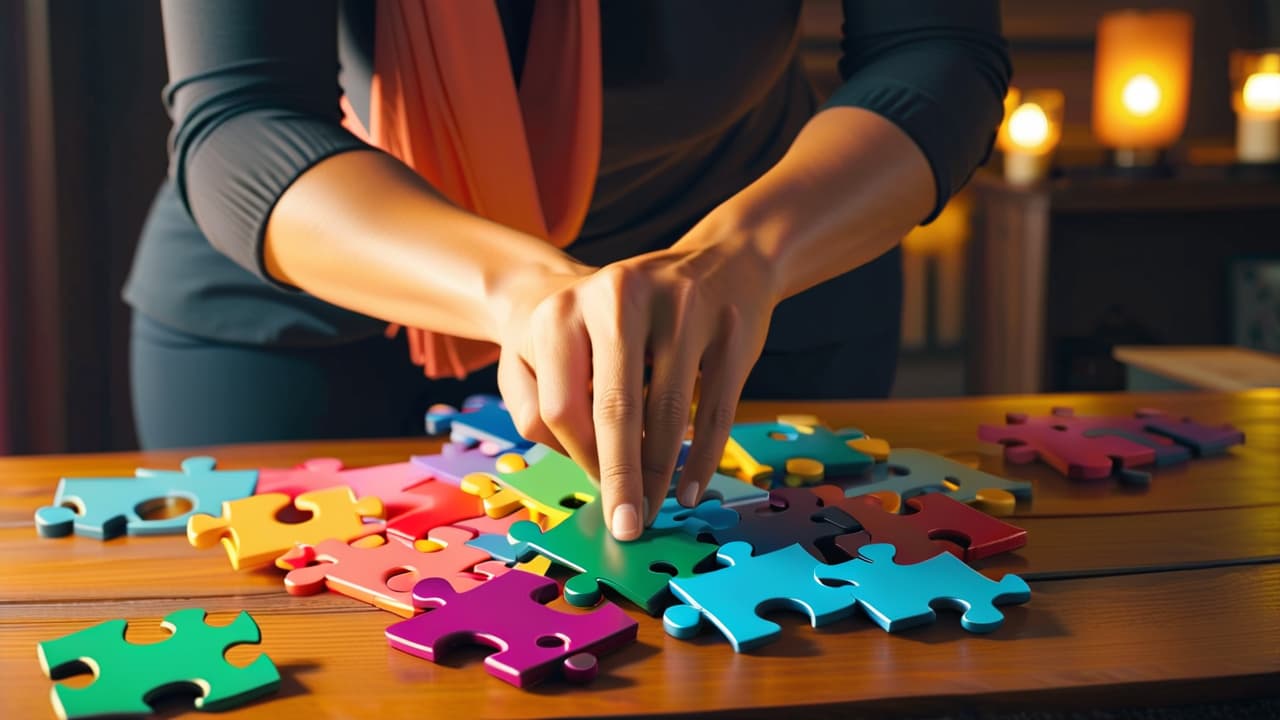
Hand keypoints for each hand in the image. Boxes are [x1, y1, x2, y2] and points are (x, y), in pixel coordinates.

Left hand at [491, 230, 776, 540]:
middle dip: (621, 479)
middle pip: (614, 411)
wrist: (722, 257)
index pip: (562, 406)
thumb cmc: (628, 317)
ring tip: (656, 508)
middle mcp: (619, 299)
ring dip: (661, 472)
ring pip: (668, 412)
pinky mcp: (730, 326)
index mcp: (566, 307)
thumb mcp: (578, 334)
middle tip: (626, 527)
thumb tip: (582, 473)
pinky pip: (716, 407)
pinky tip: (690, 488)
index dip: (578, 459)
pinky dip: (703, 456)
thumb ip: (557, 394)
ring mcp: (682, 309)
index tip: (594, 493)